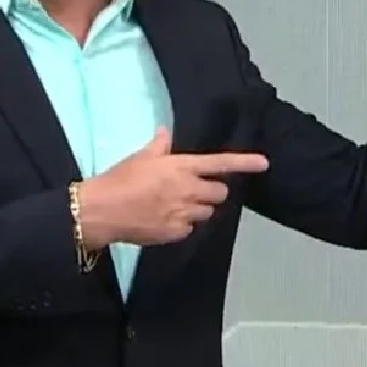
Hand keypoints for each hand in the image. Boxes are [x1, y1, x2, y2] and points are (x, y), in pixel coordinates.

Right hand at [77, 127, 268, 246]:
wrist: (102, 211)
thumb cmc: (120, 178)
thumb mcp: (140, 157)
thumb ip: (159, 146)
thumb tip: (165, 133)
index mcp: (182, 167)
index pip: (220, 163)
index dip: (245, 162)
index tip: (264, 163)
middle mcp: (188, 190)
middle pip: (220, 193)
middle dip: (212, 191)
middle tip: (193, 189)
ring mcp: (184, 214)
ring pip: (206, 212)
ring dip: (198, 207)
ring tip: (175, 204)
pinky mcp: (176, 233)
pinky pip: (189, 228)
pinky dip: (182, 224)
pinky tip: (164, 219)